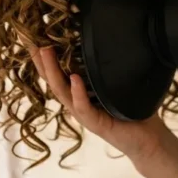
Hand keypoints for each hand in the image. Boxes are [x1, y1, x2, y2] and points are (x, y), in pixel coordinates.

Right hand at [29, 45, 171, 163]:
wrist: (147, 141)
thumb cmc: (133, 111)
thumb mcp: (119, 84)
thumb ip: (111, 67)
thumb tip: (113, 37)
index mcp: (79, 93)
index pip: (57, 72)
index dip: (43, 56)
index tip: (32, 36)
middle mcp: (77, 103)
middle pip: (52, 80)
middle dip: (40, 60)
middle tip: (30, 39)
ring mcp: (84, 114)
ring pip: (62, 92)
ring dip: (53, 71)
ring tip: (46, 51)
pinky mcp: (97, 124)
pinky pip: (84, 108)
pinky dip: (78, 93)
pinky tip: (75, 78)